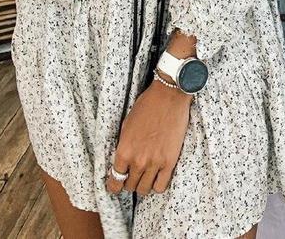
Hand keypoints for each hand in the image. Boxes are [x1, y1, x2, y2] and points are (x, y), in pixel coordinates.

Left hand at [105, 81, 190, 195]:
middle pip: (130, 186)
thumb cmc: (146, 106)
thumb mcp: (126, 125)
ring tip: (145, 175)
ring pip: (144, 190)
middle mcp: (137, 160)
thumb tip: (121, 162)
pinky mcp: (170, 162)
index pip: (114, 182)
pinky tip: (157, 175)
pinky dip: (157, 184)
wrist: (168, 96)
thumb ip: (124, 146)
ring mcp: (154, 163)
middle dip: (129, 182)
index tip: (117, 183)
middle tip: (133, 174)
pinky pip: (161, 187)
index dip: (114, 185)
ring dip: (143, 184)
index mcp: (124, 150)